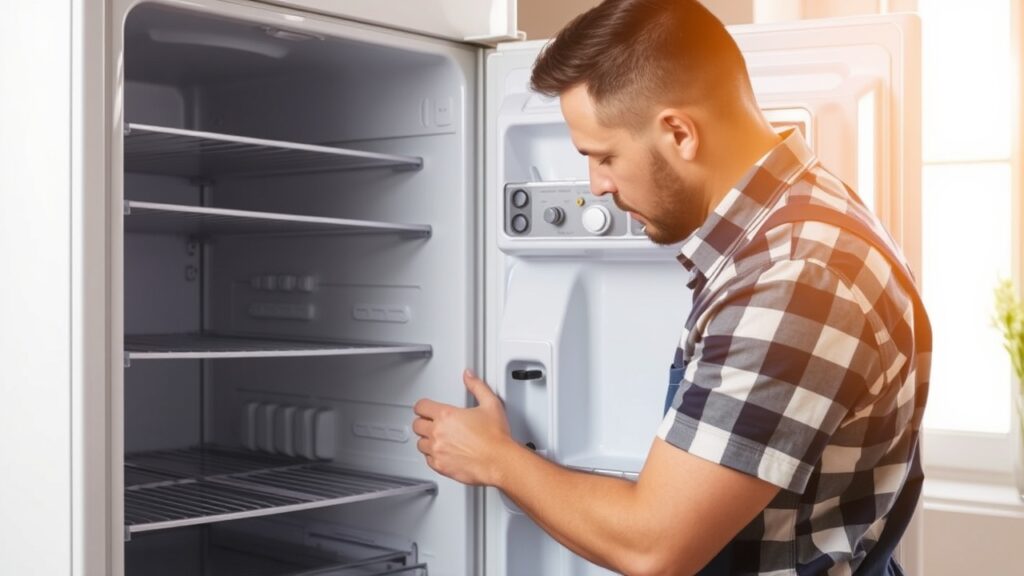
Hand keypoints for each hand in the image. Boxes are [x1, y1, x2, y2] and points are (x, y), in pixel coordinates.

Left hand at [412, 369, 513, 485]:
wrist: (499, 461)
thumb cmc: (496, 437)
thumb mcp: (490, 404)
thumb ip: (477, 386)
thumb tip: (469, 376)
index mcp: (446, 416)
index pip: (421, 406)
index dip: (422, 406)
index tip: (425, 408)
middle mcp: (438, 433)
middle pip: (417, 425)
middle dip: (423, 422)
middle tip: (431, 422)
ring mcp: (437, 451)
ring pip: (420, 444)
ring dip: (426, 439)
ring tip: (435, 438)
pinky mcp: (441, 466)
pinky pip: (427, 460)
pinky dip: (432, 456)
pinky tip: (440, 452)